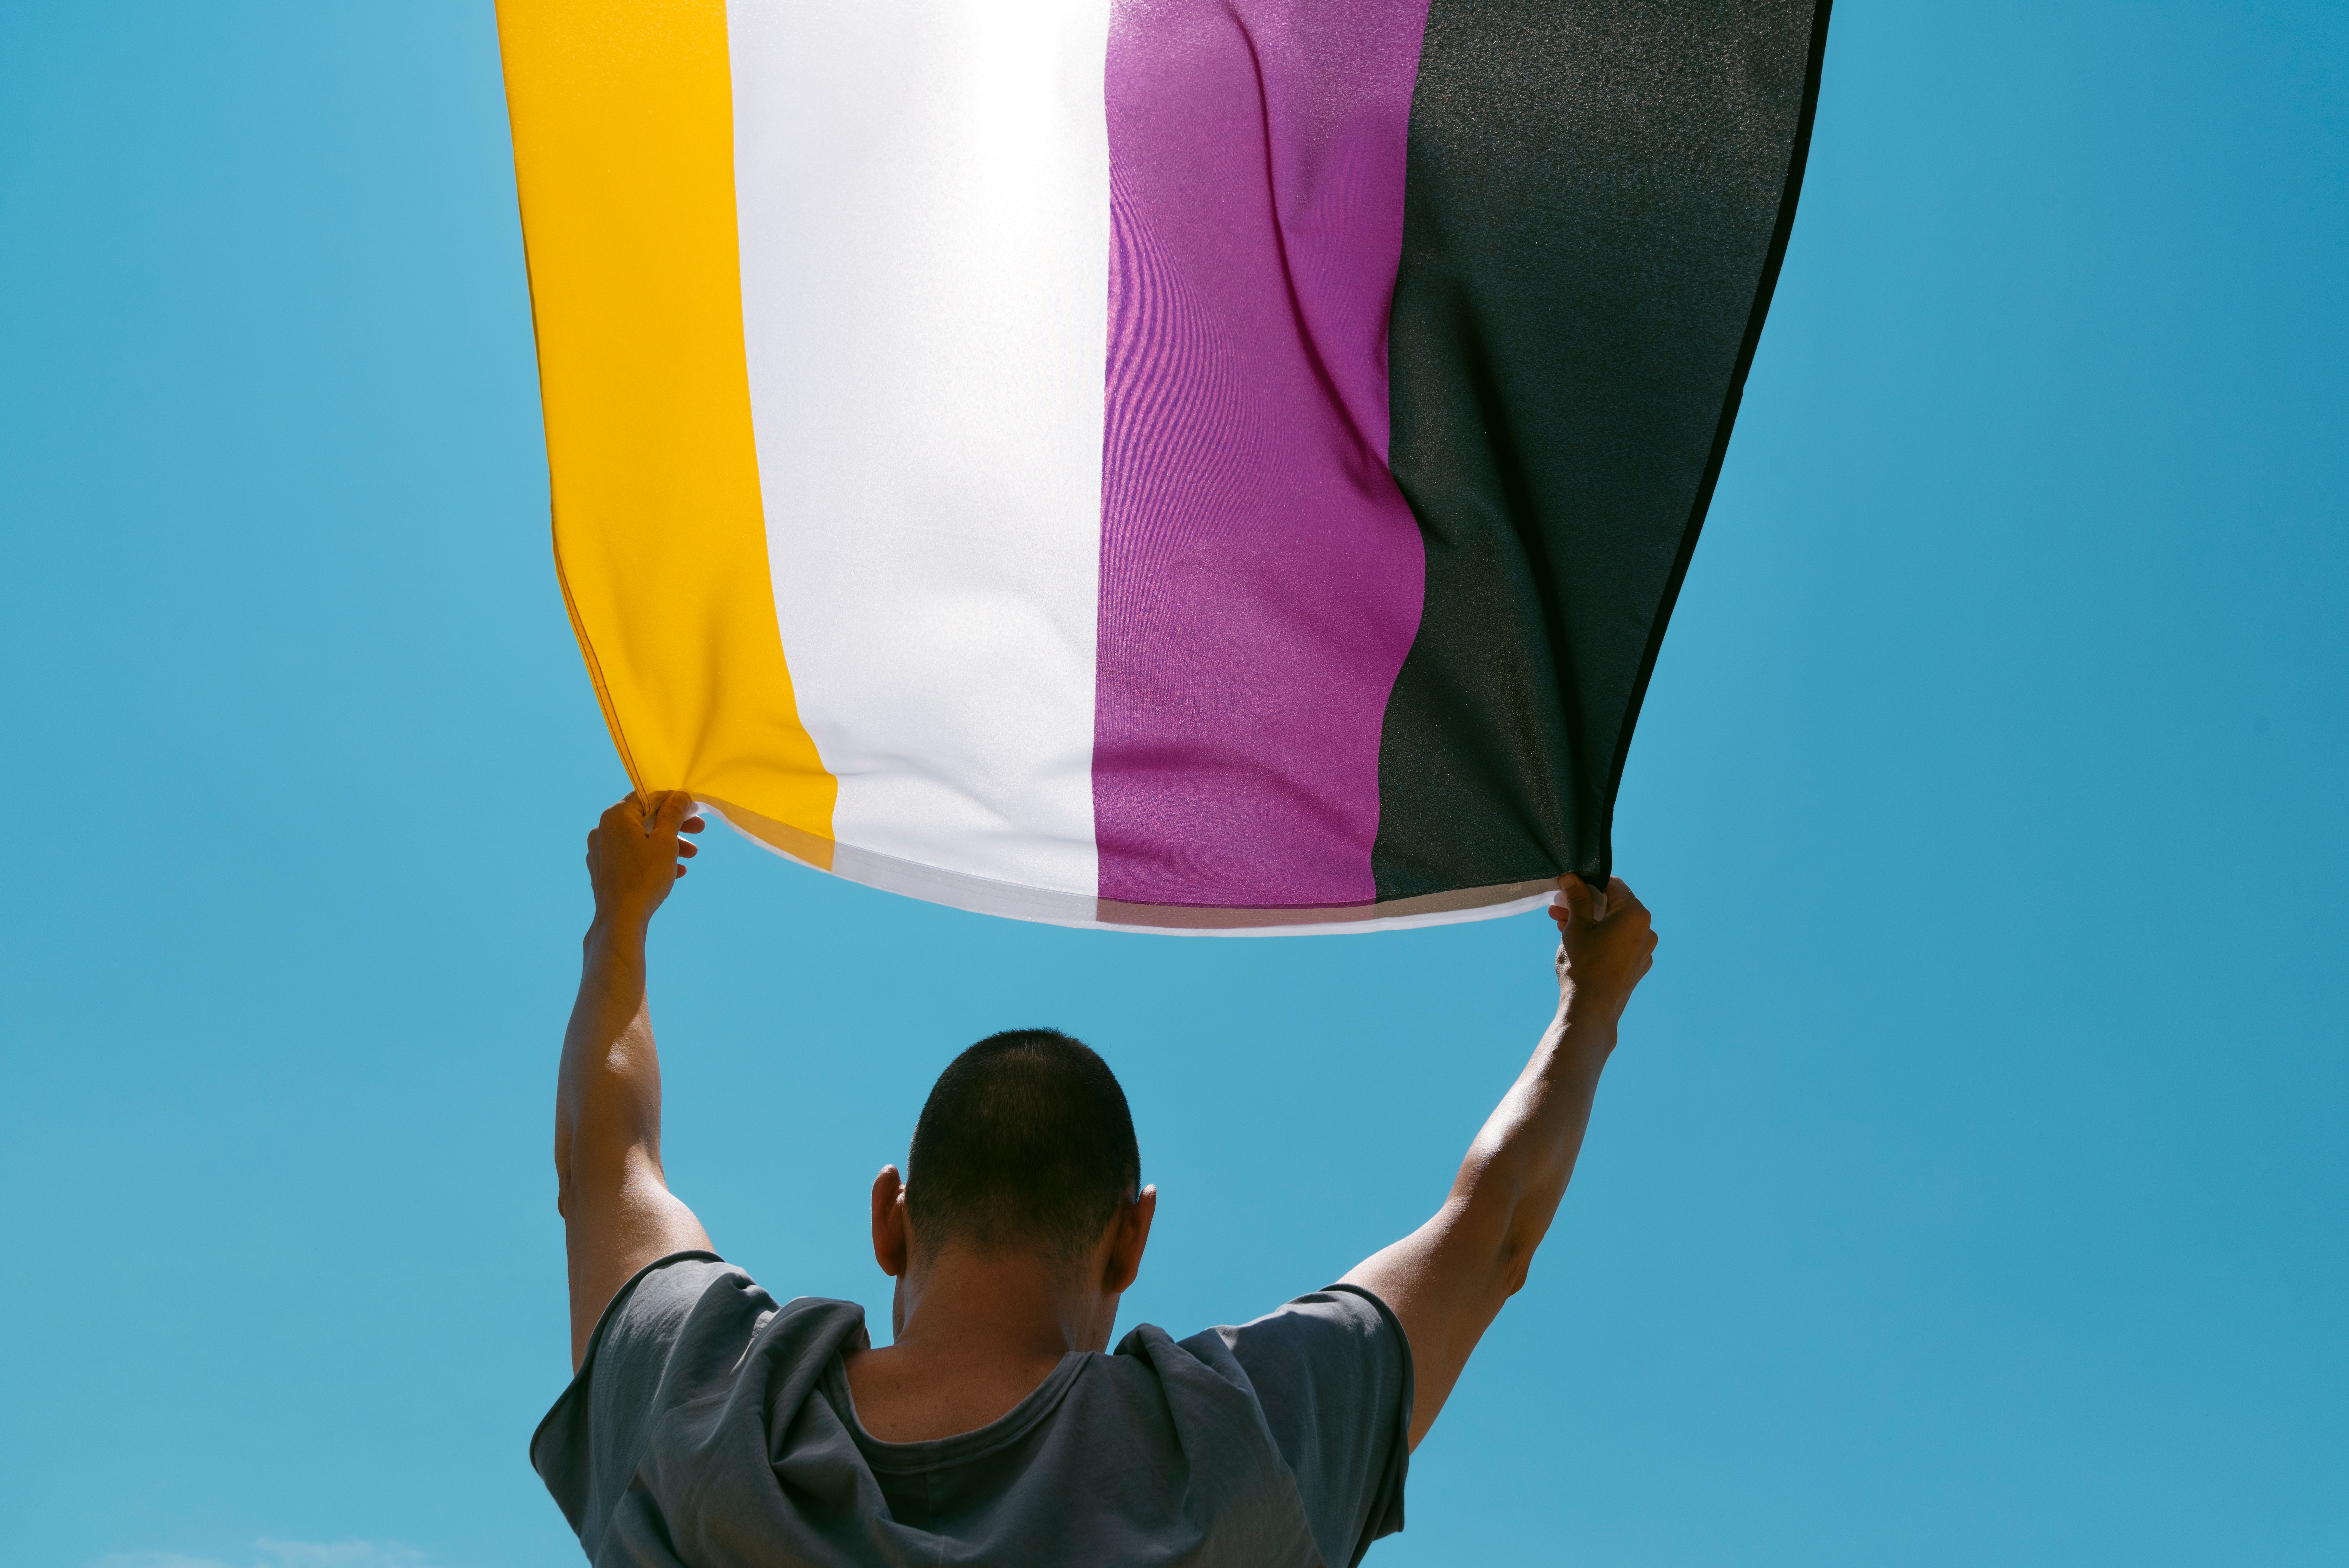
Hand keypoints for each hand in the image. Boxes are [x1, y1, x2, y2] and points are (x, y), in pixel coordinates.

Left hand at [585, 791, 703, 931]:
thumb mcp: (665, 842)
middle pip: (644, 818)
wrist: (620, 918)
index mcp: (616, 816)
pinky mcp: (603, 869)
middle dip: (674, 824)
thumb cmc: (645, 876)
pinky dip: (652, 858)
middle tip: (699, 829)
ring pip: (639, 838)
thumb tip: (680, 796)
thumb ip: (673, 815)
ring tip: (691, 855)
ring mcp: (600, 850)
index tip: (693, 809)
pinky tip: (674, 870)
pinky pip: (631, 855)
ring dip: (667, 843)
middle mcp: (603, 829)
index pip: (648, 797)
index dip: (674, 800)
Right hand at [1548, 875, 1656, 1033]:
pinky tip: (1578, 940)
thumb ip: (1577, 898)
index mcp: (1636, 915)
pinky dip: (1600, 937)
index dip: (1587, 882)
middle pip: (1613, 905)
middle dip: (1584, 904)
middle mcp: (1647, 930)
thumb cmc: (1583, 966)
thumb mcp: (1577, 927)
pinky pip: (1619, 942)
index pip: (1613, 885)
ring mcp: (1644, 950)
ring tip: (1561, 923)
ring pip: (1614, 925)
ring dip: (1588, 921)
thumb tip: (1572, 878)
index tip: (1567, 887)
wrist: (1591, 1010)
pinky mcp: (1637, 965)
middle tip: (1558, 906)